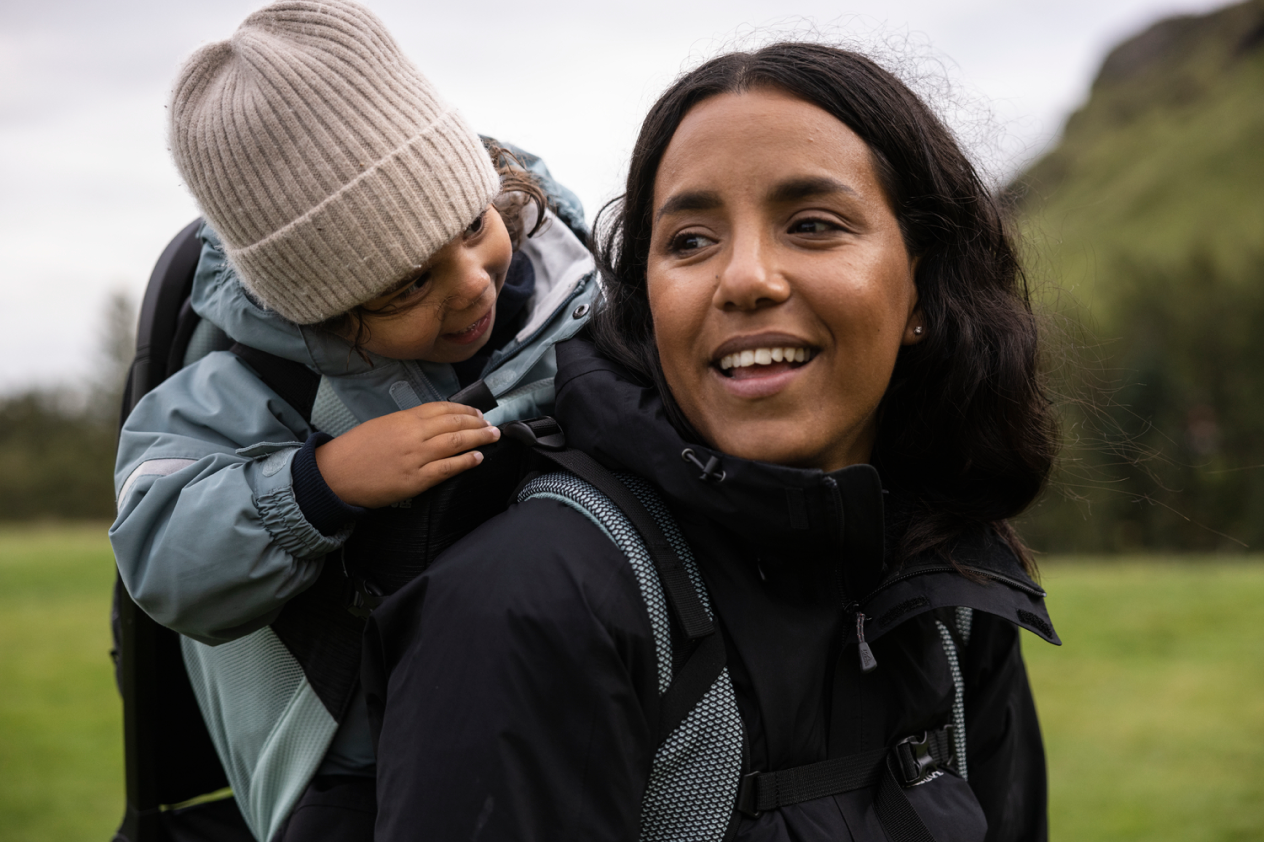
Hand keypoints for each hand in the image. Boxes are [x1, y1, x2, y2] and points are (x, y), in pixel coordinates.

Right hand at [314, 402, 500, 507]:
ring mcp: (416, 457)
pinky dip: (466, 461)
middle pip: (454, 423)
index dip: (464, 410)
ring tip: (492, 436)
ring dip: (478, 438)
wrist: (335, 474)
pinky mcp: (415, 480)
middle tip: (492, 424)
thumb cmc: (355, 450)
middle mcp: (413, 435)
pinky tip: (478, 457)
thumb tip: (433, 423)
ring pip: (455, 443)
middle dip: (477, 422)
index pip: (442, 409)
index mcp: (404, 419)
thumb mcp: (382, 425)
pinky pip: (447, 469)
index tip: (477, 412)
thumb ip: (408, 423)